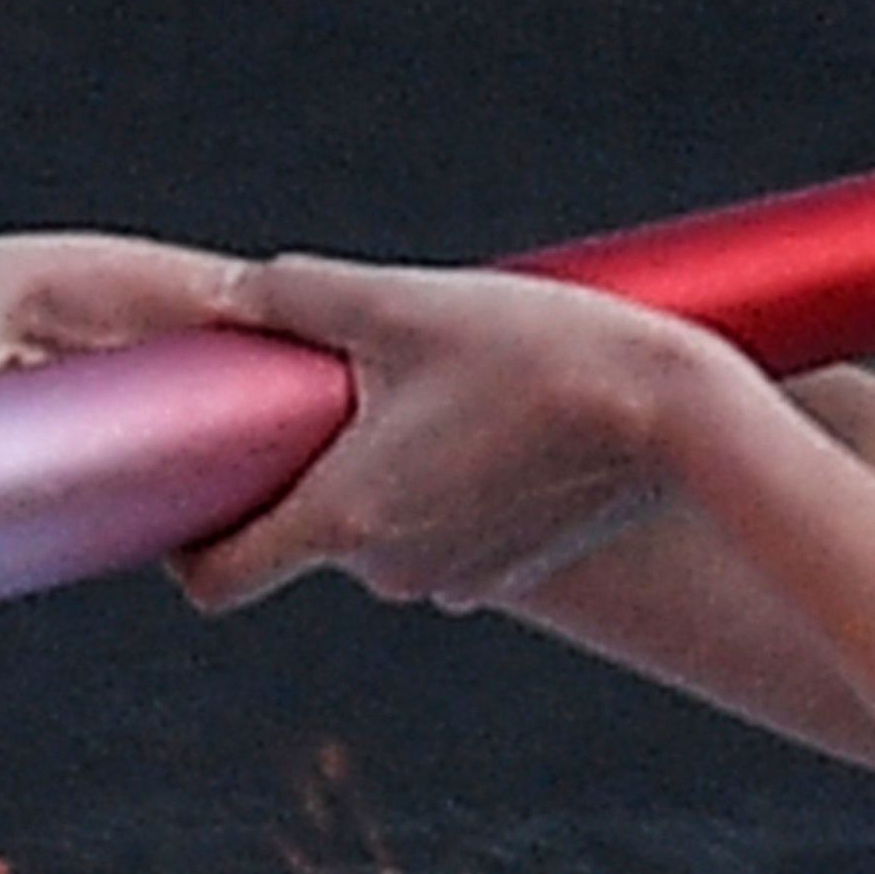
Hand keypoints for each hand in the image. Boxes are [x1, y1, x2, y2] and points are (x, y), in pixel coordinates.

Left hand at [177, 255, 772, 617]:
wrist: (687, 411)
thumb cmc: (540, 353)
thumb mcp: (402, 302)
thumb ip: (296, 296)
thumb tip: (227, 293)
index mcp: (344, 519)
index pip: (217, 581)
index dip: (187, 546)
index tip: (192, 496)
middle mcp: (390, 570)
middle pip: (306, 533)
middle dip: (310, 471)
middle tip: (340, 393)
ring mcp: (454, 579)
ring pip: (381, 530)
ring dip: (386, 475)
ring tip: (433, 397)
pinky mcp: (511, 570)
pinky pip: (446, 533)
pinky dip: (447, 490)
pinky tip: (489, 424)